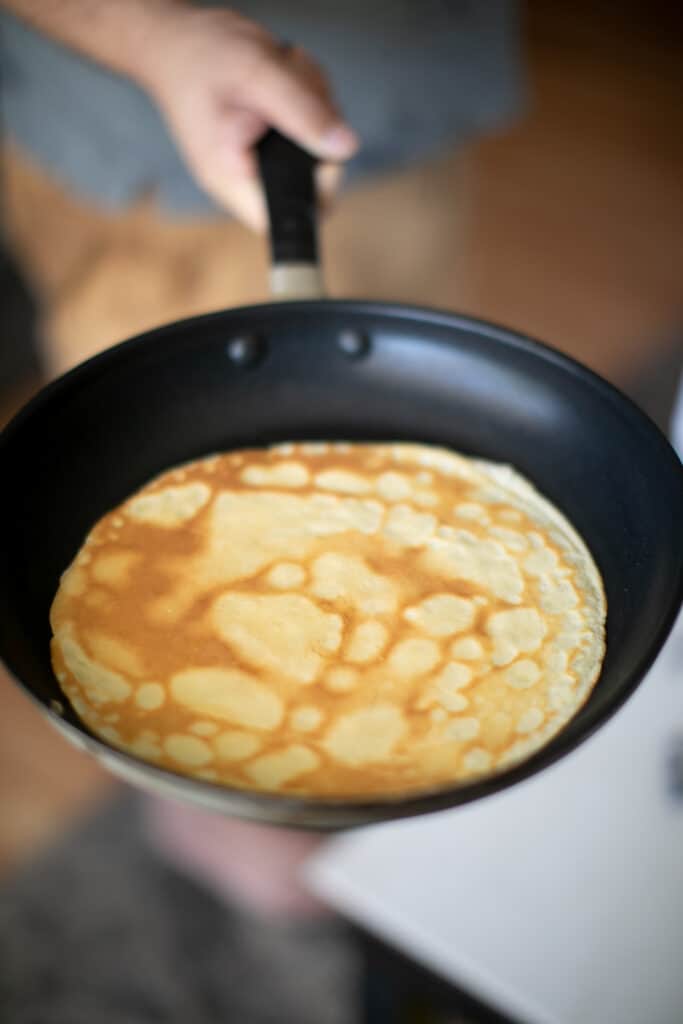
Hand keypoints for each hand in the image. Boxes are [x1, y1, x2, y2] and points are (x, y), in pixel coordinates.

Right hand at [139, 5, 357, 228]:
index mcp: (232, 177)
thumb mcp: (259, 74)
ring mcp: (250, 165)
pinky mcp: (259, 147)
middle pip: (306, 186)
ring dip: (312, 111)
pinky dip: (303, 106)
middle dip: (318, 137)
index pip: (286, 220)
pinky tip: (283, 80)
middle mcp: (240, 181)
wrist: (170, 40)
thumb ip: (304, 113)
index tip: (320, 151)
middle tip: (301, 94)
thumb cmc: (202, 54)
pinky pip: (299, 138)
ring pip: (309, 157)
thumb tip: (346, 148)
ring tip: (285, 77)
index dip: (315, 194)